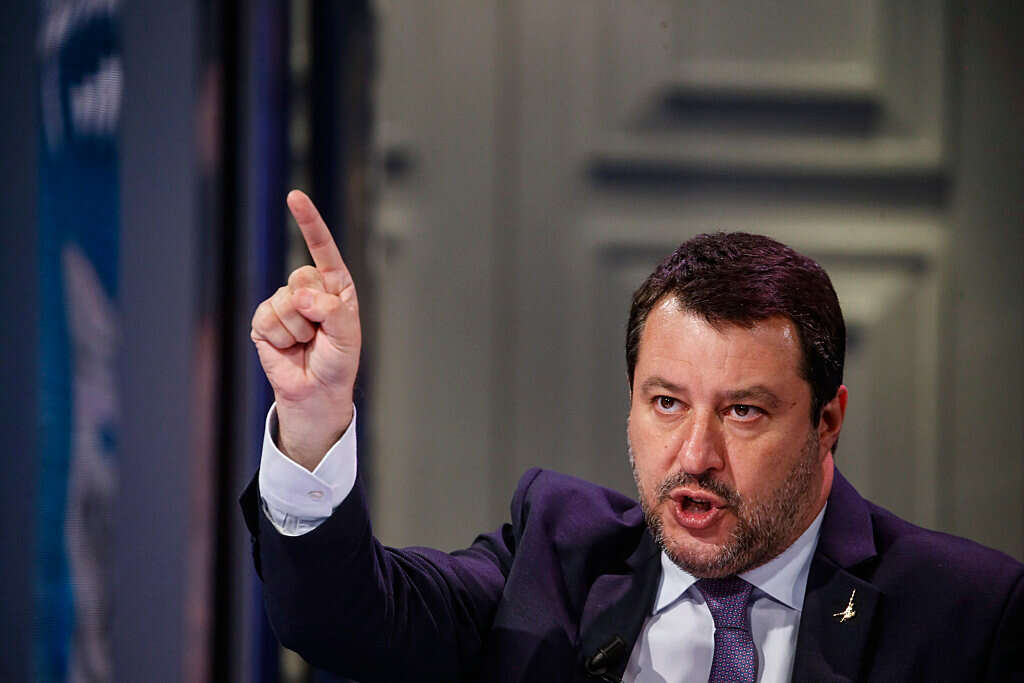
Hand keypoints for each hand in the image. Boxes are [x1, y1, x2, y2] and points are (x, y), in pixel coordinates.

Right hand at [250, 190, 360, 469]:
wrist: (316, 393)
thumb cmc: (338, 361)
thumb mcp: (347, 334)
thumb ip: (331, 310)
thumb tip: (300, 296)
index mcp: (335, 285)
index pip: (322, 248)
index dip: (309, 222)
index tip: (294, 196)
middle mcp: (309, 289)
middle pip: (301, 277)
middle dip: (313, 309)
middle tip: (319, 333)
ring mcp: (284, 304)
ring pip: (284, 302)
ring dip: (297, 329)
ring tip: (305, 343)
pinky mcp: (264, 321)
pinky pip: (267, 318)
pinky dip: (280, 337)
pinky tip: (288, 347)